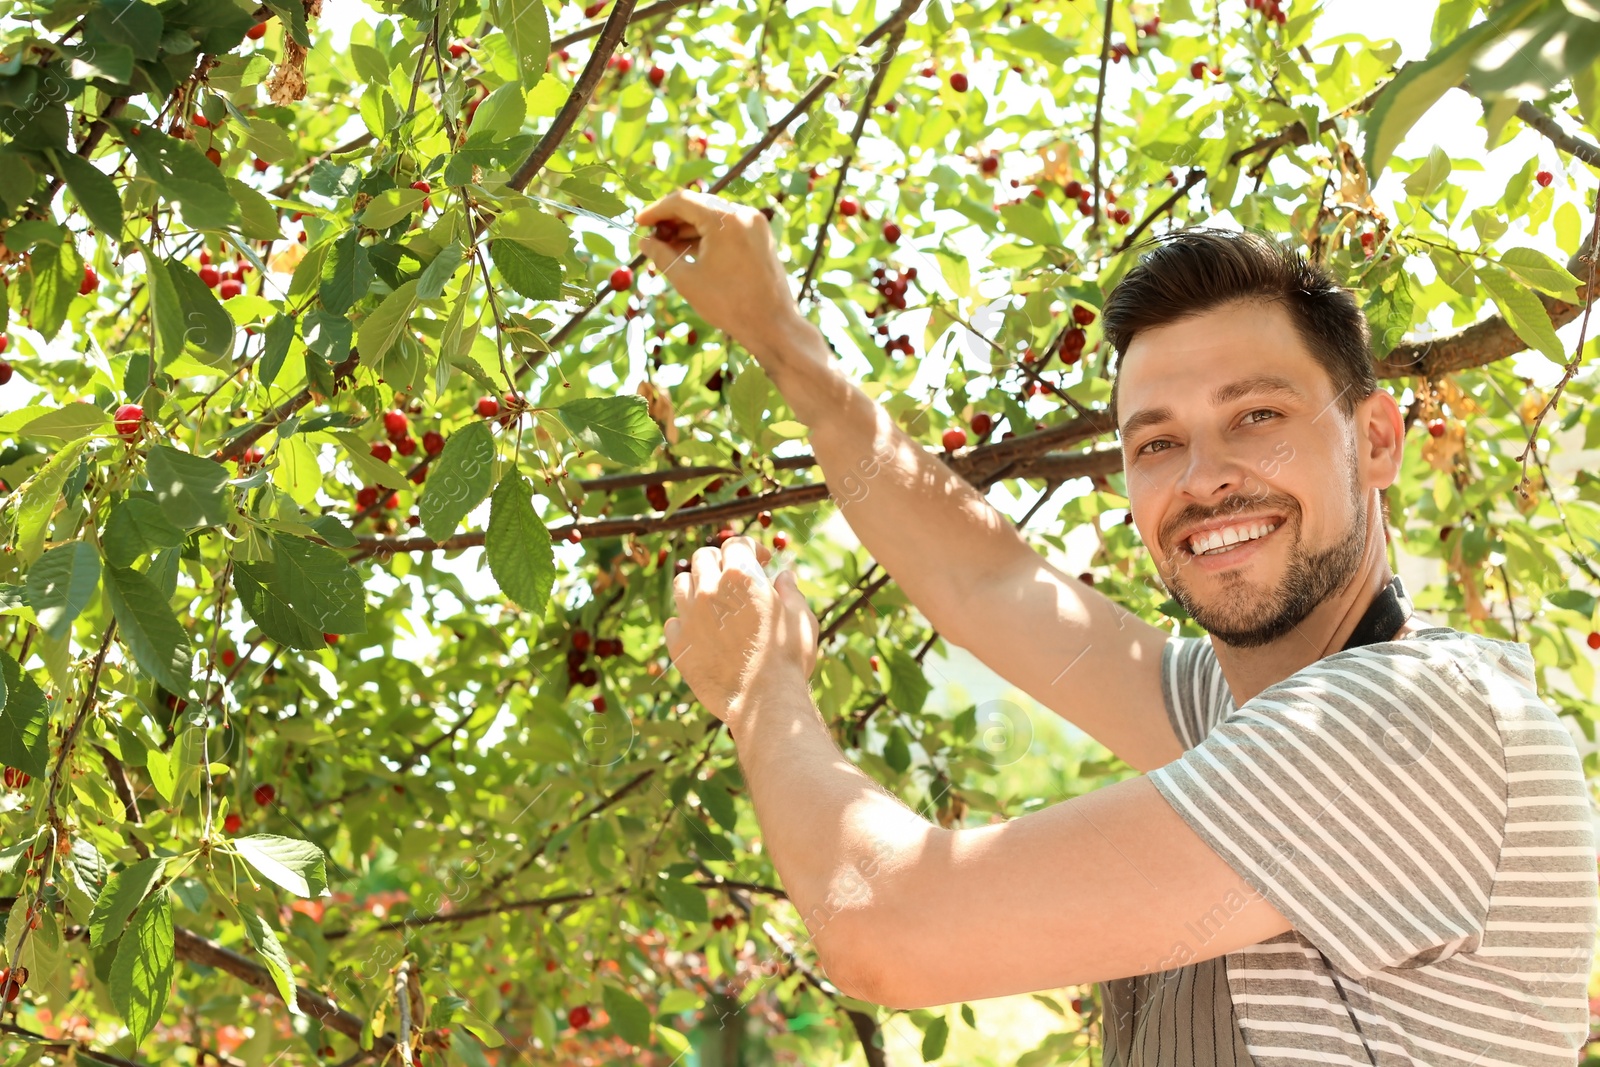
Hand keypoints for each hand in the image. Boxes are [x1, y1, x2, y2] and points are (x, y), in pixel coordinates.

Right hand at [635, 191, 808, 362]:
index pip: (681, 201)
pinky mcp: (761, 236)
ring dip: (689, 229)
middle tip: (651, 237)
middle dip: (672, 220)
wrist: (772, 325)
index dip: (656, 211)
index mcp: (724, 220)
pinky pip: (728, 227)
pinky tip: (691, 252)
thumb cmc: (728, 305)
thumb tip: (643, 242)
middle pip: (698, 205)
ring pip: (713, 216)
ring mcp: (755, 224)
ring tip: (667, 248)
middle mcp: (743, 214)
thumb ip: (661, 255)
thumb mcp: (687, 279)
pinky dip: (708, 236)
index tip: (639, 222)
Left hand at [663, 535, 819, 729]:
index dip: (749, 548)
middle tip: (732, 578)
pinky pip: (672, 622)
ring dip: (696, 586)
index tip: (760, 561)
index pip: (735, 544)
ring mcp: (689, 617)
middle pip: (703, 558)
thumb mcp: (801, 618)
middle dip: (719, 562)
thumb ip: (790, 592)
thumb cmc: (788, 658)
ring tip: (712, 600)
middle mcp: (709, 590)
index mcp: (741, 577)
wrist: (764, 701)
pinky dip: (684, 621)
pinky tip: (700, 631)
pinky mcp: (678, 644)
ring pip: (682, 585)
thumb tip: (785, 576)